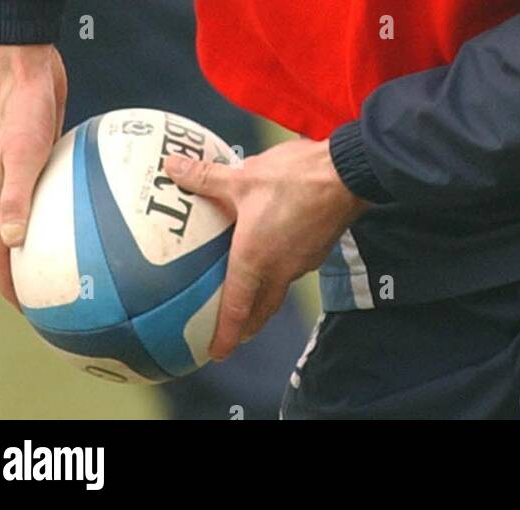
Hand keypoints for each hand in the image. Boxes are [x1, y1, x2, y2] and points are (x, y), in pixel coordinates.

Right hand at [0, 44, 67, 307]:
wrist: (26, 62)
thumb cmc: (21, 105)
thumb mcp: (22, 151)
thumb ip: (17, 195)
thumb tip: (14, 244)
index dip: (11, 285)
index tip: (31, 313)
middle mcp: (9, 187)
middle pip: (18, 240)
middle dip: (36, 272)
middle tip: (66, 296)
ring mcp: (27, 169)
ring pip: (42, 215)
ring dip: (59, 240)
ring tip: (90, 260)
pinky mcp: (46, 152)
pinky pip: (62, 188)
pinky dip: (77, 204)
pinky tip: (110, 207)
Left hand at [163, 137, 372, 358]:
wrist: (347, 175)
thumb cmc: (294, 179)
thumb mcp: (243, 176)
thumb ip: (206, 176)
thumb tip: (171, 166)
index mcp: (254, 258)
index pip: (236, 309)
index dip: (224, 335)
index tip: (215, 354)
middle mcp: (279, 269)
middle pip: (261, 310)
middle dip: (245, 326)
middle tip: (232, 333)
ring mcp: (303, 262)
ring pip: (279, 289)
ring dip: (263, 297)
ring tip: (250, 292)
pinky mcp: (318, 250)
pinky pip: (295, 269)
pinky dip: (281, 272)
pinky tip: (278, 252)